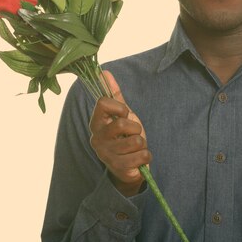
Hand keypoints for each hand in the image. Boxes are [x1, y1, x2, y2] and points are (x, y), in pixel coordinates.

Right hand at [89, 71, 150, 196]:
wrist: (128, 167)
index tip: (123, 115)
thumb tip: (105, 71)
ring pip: (137, 141)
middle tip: (132, 135)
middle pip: (123, 123)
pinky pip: (143, 156)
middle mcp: (97, 139)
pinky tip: (137, 160)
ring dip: (142, 144)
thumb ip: (114, 94)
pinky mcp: (120, 169)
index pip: (103, 103)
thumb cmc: (123, 137)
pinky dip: (146, 157)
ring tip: (135, 149)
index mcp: (95, 123)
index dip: (120, 107)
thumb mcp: (121, 115)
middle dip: (136, 129)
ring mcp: (107, 156)